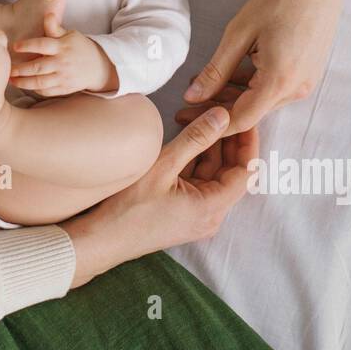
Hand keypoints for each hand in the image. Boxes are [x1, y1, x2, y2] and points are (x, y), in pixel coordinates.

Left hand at [10, 18, 115, 96]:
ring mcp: (64, 77)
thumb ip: (55, 28)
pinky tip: (25, 85)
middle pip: (38, 67)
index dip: (28, 45)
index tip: (15, 46)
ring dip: (24, 82)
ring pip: (41, 82)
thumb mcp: (70, 34)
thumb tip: (47, 14)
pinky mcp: (65, 88)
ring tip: (11, 80)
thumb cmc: (79, 47)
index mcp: (62, 46)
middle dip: (21, 69)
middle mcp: (62, 62)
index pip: (42, 45)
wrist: (98, 66)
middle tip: (8, 69)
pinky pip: (47, 91)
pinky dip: (35, 89)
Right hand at [62, 109, 257, 287]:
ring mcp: (198, 215)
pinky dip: (197, 161)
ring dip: (210, 148)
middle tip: (224, 110)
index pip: (245, 171)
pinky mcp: (184, 212)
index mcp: (212, 208)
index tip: (245, 116)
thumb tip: (222, 115)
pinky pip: (199, 182)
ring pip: (214, 175)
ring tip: (203, 118)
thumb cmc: (128, 208)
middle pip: (231, 172)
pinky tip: (189, 139)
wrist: (102, 239)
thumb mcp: (163, 166)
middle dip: (229, 141)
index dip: (248, 141)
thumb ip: (196, 139)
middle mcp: (211, 215)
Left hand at [177, 0, 350, 160]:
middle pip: (251, 112)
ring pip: (262, 102)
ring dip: (234, 96)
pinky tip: (232, 72)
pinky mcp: (308, 75)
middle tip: (188, 99)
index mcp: (279, 82)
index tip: (188, 116)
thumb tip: (192, 97)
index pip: (240, 120)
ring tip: (205, 79)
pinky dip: (252, 86)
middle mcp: (297, 90)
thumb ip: (216, 70)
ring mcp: (305, 84)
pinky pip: (275, 90)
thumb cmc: (280, 0)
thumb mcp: (239, 33)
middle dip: (219, 108)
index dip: (211, 122)